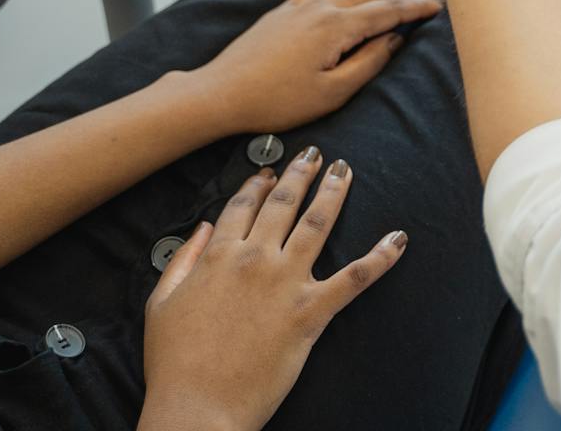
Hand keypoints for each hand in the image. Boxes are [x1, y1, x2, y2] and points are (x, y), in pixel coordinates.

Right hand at [139, 153, 406, 430]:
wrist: (198, 407)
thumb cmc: (175, 363)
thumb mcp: (162, 303)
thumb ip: (182, 259)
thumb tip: (202, 228)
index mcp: (218, 256)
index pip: (243, 206)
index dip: (258, 183)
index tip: (270, 169)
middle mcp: (255, 259)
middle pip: (284, 203)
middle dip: (301, 173)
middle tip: (316, 154)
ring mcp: (286, 283)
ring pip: (317, 223)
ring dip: (334, 193)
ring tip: (345, 171)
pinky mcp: (311, 312)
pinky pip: (355, 278)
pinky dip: (381, 257)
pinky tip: (398, 239)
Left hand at [191, 0, 442, 136]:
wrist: (221, 92)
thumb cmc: (277, 101)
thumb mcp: (332, 92)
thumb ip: (369, 63)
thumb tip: (395, 39)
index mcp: (336, 25)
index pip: (388, 10)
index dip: (415, 8)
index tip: (439, 6)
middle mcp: (320, 7)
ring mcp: (299, 6)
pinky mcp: (283, 11)